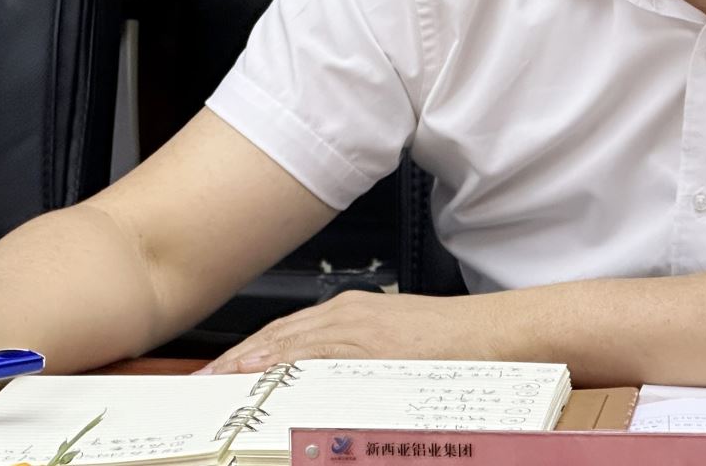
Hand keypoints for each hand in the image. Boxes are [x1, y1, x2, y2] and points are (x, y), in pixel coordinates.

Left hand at [199, 291, 519, 373]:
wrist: (502, 334)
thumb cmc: (457, 346)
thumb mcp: (397, 350)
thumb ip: (356, 363)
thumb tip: (322, 390)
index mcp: (351, 314)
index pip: (283, 334)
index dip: (246, 354)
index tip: (217, 374)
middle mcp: (350, 316)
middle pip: (278, 339)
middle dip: (237, 362)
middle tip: (203, 383)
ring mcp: (362, 330)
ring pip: (293, 347)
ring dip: (252, 366)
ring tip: (219, 386)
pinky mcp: (378, 348)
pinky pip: (325, 360)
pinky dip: (292, 369)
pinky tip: (267, 382)